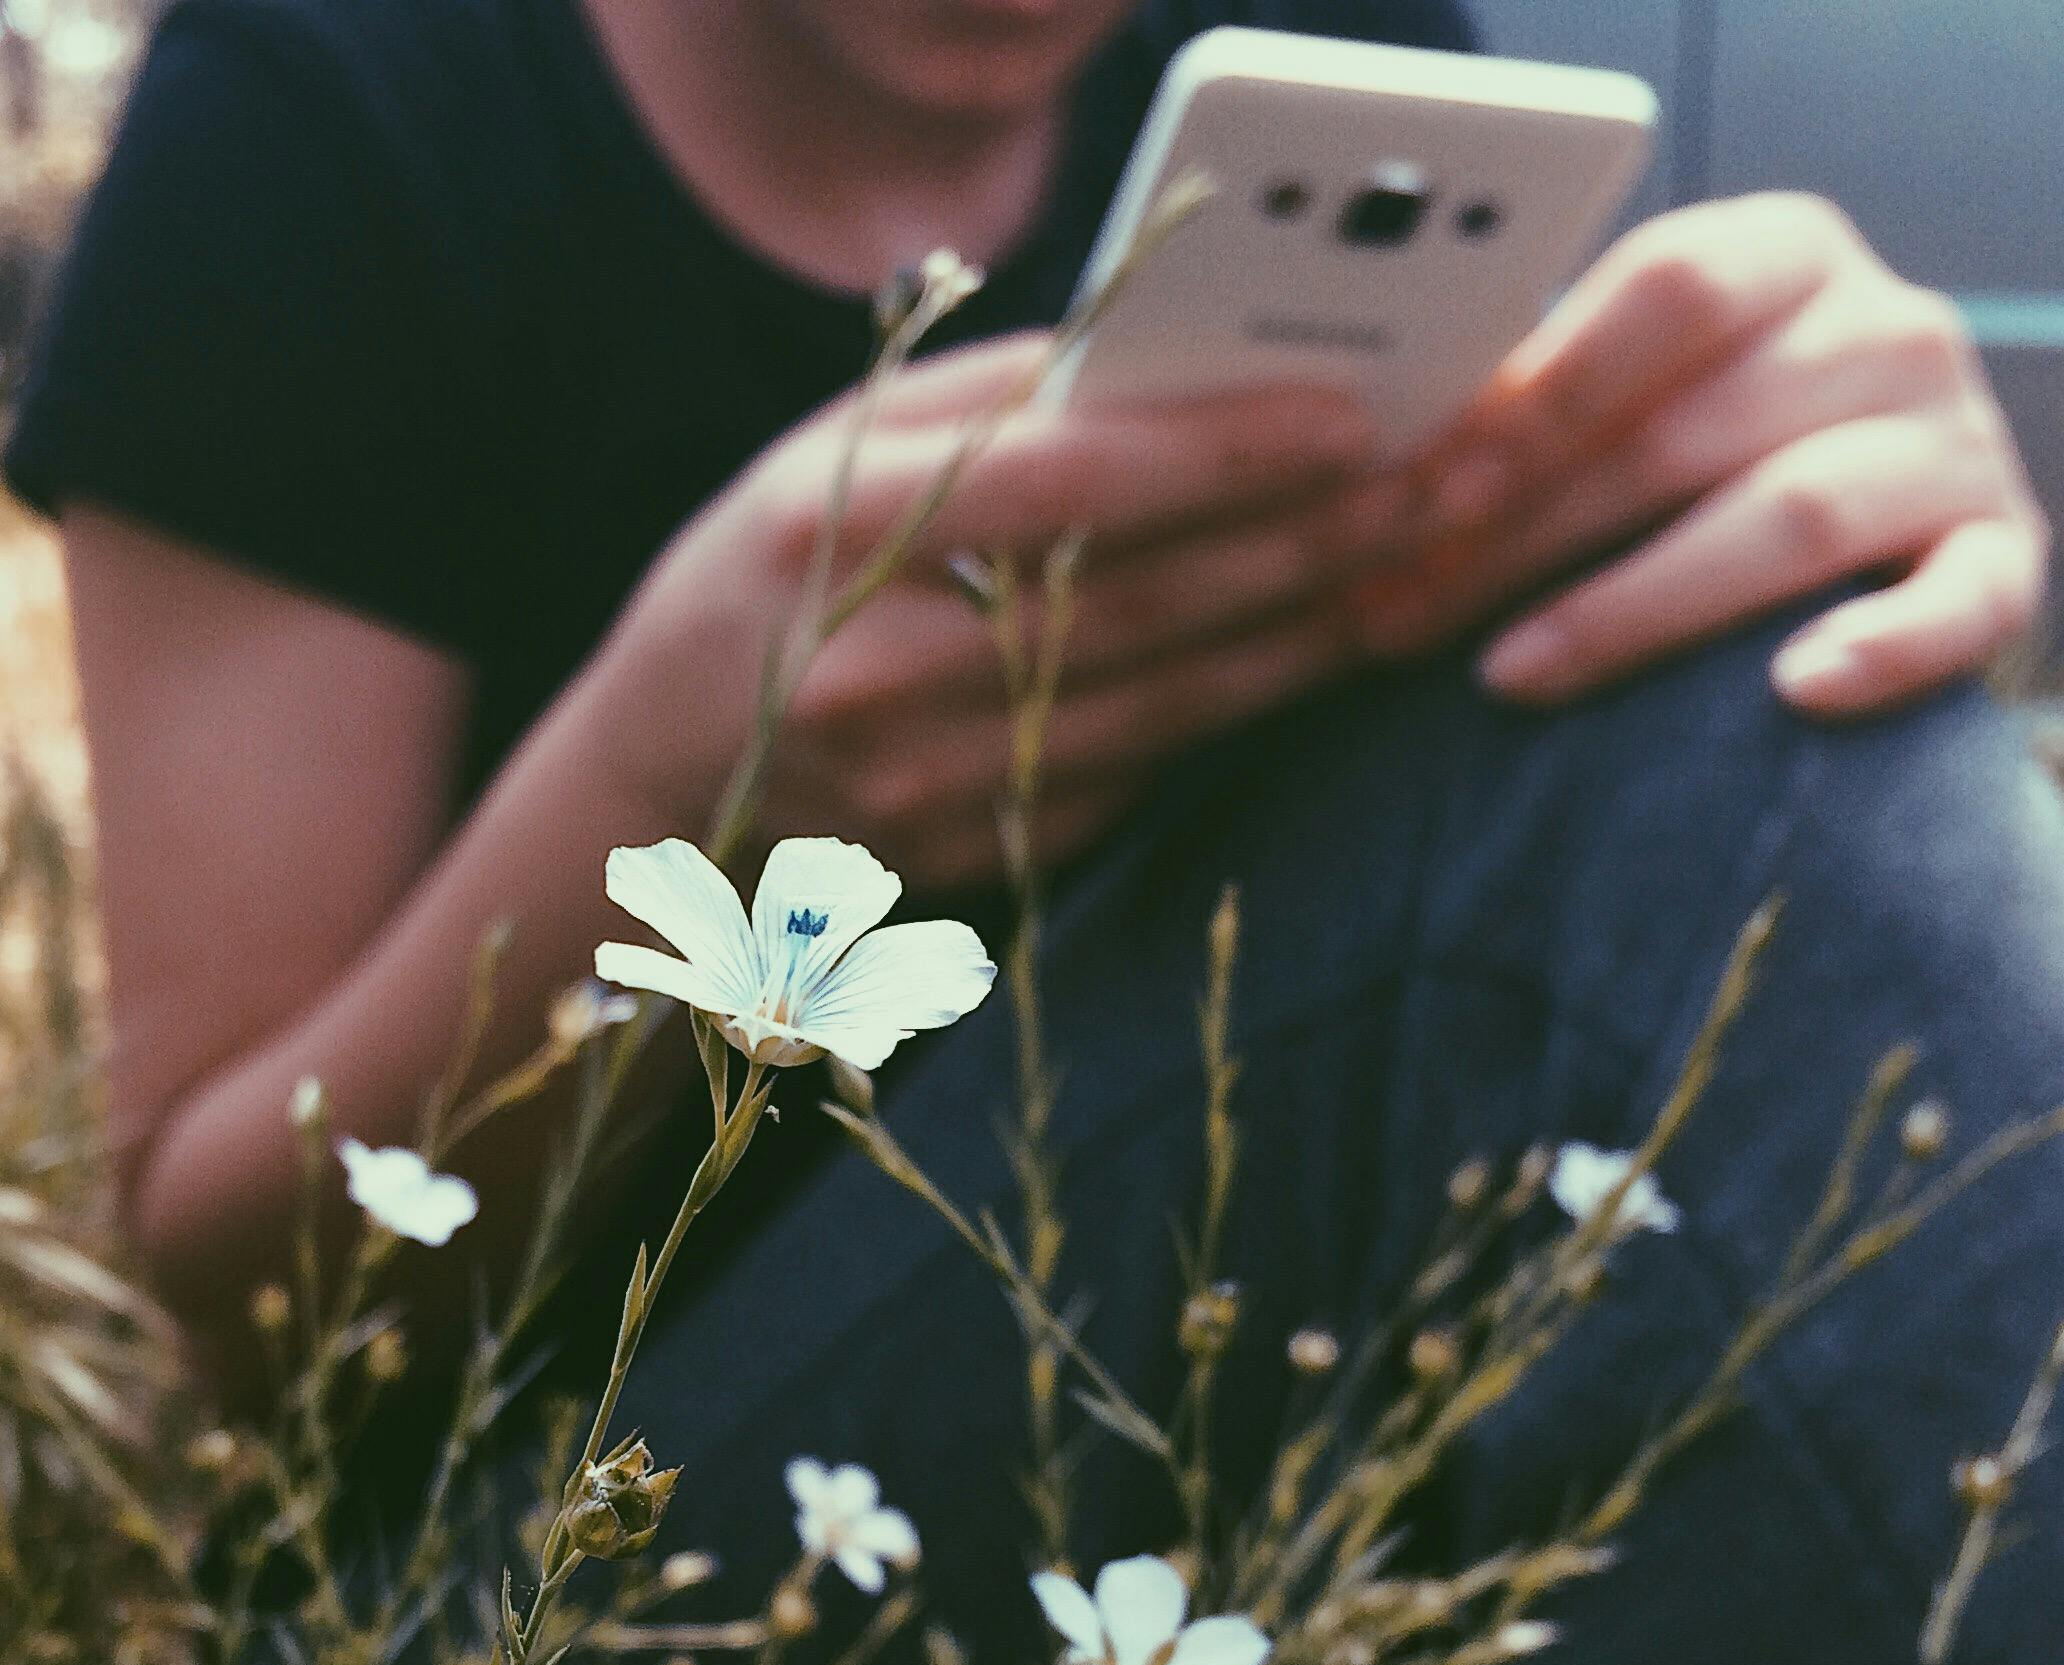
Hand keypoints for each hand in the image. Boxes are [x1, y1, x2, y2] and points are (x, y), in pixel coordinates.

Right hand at [584, 335, 1399, 890]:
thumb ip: (996, 408)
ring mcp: (916, 789)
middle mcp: (871, 673)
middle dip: (1310, 549)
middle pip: (1137, 611)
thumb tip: (1187, 359)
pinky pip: (1126, 782)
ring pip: (1157, 714)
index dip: (1219, 455)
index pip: (1059, 488)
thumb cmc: (764, 581)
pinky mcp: (962, 863)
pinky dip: (1229, 723)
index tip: (1355, 419)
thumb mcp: (835, 458)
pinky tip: (1310, 663)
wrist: (659, 783)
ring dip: (1302, 643)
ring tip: (1416, 574)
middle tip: (1446, 493)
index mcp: (829, 533)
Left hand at [1350, 193, 2048, 716]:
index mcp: (1782, 257)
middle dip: (1524, 535)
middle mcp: (1884, 330)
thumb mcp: (1620, 396)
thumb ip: (1528, 412)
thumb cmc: (1695, 452)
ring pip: (1791, 516)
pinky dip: (1880, 647)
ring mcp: (1952, 444)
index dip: (1537, 393)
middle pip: (1690, 429)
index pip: (1664, 292)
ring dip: (1631, 607)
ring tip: (1506, 676)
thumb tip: (1368, 482)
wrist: (1871, 512)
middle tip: (1401, 614)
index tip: (1422, 491)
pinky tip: (1791, 689)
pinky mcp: (2001, 556)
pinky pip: (1958, 605)